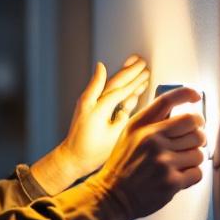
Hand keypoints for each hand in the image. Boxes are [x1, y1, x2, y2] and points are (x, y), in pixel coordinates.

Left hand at [57, 55, 151, 179]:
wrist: (73, 157)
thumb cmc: (93, 151)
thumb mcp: (113, 136)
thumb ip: (123, 116)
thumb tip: (131, 99)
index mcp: (98, 109)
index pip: (120, 90)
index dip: (134, 80)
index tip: (146, 71)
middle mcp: (92, 102)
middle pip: (115, 82)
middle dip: (129, 71)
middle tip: (142, 61)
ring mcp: (89, 103)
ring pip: (109, 85)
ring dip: (123, 75)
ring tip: (134, 64)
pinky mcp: (89, 106)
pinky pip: (105, 92)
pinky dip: (114, 85)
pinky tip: (121, 79)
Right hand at [89, 86, 206, 219]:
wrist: (112, 196)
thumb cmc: (122, 166)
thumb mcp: (129, 135)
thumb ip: (151, 122)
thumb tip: (179, 113)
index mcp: (140, 126)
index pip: (168, 100)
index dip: (187, 94)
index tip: (196, 96)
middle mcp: (152, 140)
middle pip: (194, 125)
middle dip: (197, 133)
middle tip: (192, 140)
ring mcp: (163, 161)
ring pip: (199, 151)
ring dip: (194, 157)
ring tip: (180, 162)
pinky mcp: (171, 181)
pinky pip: (197, 172)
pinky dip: (192, 174)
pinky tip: (179, 175)